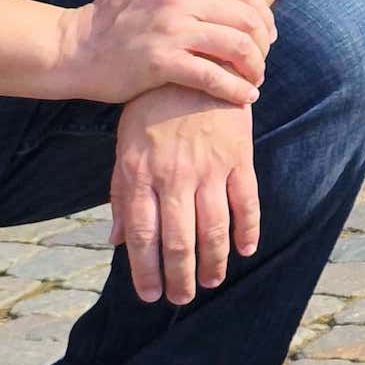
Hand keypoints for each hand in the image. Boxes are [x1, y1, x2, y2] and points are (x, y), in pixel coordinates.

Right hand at [62, 0, 272, 110]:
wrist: (74, 48)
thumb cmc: (113, 15)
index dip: (262, 13)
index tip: (266, 33)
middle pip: (245, 17)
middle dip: (263, 42)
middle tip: (263, 59)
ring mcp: (170, 29)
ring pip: (236, 46)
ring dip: (255, 66)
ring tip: (256, 79)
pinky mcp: (162, 62)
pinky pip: (213, 76)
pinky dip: (236, 89)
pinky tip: (245, 97)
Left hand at [106, 86, 261, 306]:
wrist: (192, 66)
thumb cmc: (151, 110)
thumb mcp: (126, 149)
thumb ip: (122, 195)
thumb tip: (116, 240)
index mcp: (141, 175)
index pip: (143, 235)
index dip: (145, 270)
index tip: (148, 295)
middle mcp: (174, 176)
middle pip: (178, 240)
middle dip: (179, 276)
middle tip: (181, 298)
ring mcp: (209, 168)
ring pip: (213, 228)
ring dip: (213, 262)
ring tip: (210, 282)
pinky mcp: (238, 158)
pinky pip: (247, 203)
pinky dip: (248, 230)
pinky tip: (245, 250)